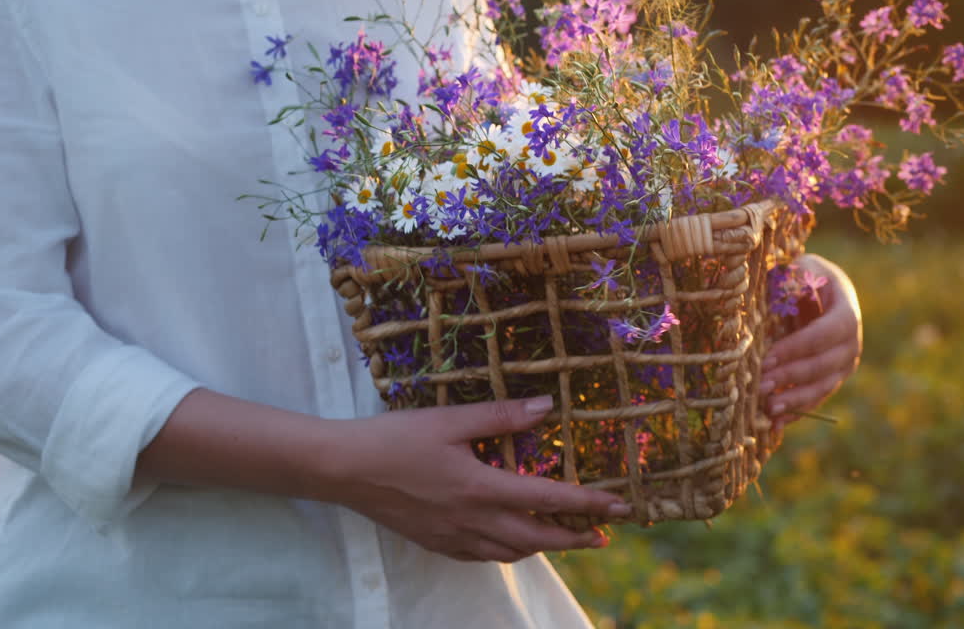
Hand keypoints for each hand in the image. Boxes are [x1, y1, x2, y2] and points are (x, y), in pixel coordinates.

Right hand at [322, 395, 631, 562]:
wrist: (344, 470)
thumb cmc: (396, 439)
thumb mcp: (450, 420)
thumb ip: (501, 416)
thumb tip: (546, 407)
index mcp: (481, 488)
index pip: (548, 500)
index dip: (588, 504)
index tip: (619, 508)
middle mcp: (473, 521)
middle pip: (538, 537)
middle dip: (575, 537)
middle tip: (603, 534)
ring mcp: (454, 537)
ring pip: (513, 552)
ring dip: (544, 546)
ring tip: (565, 537)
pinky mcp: (437, 543)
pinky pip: (485, 556)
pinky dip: (510, 551)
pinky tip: (513, 541)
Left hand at [759, 253, 861, 430]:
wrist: (824, 292)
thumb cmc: (808, 277)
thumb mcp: (803, 268)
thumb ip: (794, 277)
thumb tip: (782, 291)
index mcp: (846, 314)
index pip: (823, 335)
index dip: (796, 348)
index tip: (767, 358)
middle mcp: (851, 344)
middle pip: (822, 365)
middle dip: (790, 377)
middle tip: (760, 385)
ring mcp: (844, 365)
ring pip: (822, 387)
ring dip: (794, 400)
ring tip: (768, 409)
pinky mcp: (832, 379)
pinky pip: (816, 398)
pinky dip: (797, 411)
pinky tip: (775, 423)